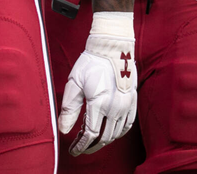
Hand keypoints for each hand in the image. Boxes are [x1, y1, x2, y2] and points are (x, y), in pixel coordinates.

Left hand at [58, 13, 136, 155]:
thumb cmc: (90, 62)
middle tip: (81, 148)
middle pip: (104, 137)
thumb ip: (69, 109)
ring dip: (104, 140)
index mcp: (99, 103)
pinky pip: (128, 124)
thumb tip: (64, 130)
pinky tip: (111, 132)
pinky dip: (119, 132)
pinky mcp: (132, 100)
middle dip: (91, 146)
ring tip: (93, 140)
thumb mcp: (74, 83)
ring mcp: (126, 105)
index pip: (90, 134)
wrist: (112, 47)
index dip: (81, 145)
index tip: (74, 150)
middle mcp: (115, 107)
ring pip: (116, 133)